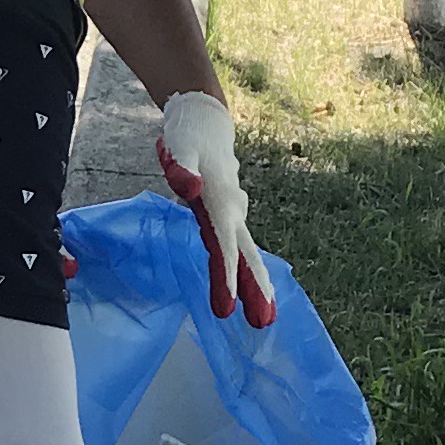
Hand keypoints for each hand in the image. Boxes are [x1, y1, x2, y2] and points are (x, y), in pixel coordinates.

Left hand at [155, 90, 275, 327]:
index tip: (227, 308)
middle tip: (264, 323)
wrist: (206, 122)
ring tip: (264, 316)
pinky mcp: (226, 216)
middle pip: (246, 256)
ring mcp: (232, 214)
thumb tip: (189, 188)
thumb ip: (182, 167)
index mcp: (221, 204)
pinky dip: (245, 271)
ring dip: (256, 285)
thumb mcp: (180, 148)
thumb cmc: (189, 136)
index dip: (227, 279)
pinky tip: (251, 291)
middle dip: (256, 289)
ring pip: (246, 254)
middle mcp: (233, 213)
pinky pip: (237, 248)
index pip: (225, 248)